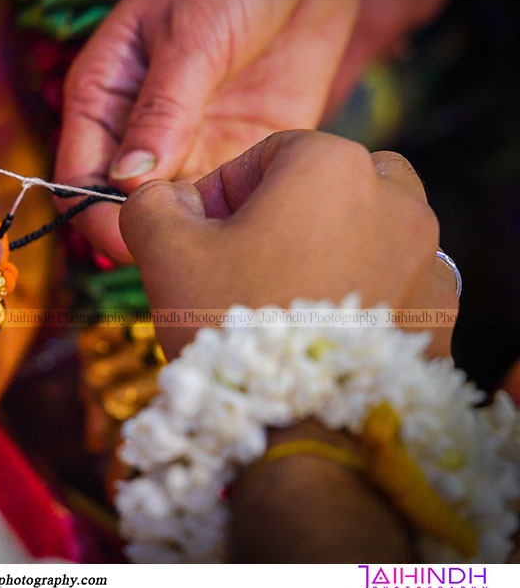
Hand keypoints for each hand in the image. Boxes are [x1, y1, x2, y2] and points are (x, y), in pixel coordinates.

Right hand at [57, 0, 359, 260]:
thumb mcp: (190, 35)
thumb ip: (163, 110)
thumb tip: (127, 181)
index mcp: (104, 98)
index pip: (79, 177)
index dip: (97, 216)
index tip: (134, 237)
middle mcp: (142, 131)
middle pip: (127, 207)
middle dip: (153, 234)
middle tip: (193, 246)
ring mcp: (194, 143)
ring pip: (181, 214)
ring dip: (202, 232)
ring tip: (233, 233)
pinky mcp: (245, 148)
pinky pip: (235, 200)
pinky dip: (245, 216)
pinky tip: (265, 212)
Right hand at [119, 131, 458, 358]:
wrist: (299, 434)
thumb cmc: (232, 326)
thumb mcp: (165, 251)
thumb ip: (151, 202)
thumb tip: (160, 197)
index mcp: (331, 166)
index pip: (268, 153)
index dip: (223, 191)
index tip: (199, 235)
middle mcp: (397, 200)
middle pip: (328, 182)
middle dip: (284, 211)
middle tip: (242, 260)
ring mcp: (426, 260)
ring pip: (367, 227)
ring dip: (326, 246)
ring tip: (280, 296)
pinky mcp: (437, 315)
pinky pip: (395, 281)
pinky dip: (361, 291)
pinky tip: (319, 327)